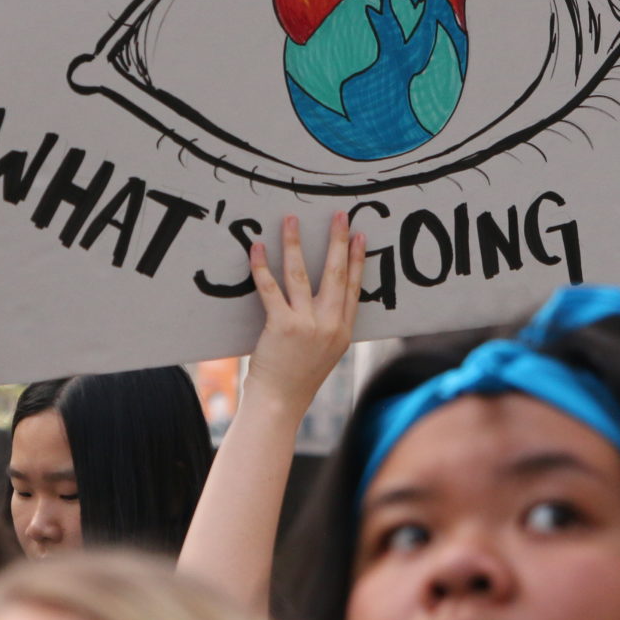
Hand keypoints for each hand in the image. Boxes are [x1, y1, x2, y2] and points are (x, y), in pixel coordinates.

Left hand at [243, 212, 364, 409]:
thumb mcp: (325, 354)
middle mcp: (329, 325)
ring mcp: (307, 325)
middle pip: (337, 275)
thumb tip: (324, 303)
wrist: (280, 404)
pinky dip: (263, 266)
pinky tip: (259, 248)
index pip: (354, 288)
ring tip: (291, 220)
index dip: (358, 261)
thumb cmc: (297, 379)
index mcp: (343, 331)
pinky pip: (271, 288)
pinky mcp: (282, 326)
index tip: (360, 237)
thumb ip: (328, 328)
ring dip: (296, 243)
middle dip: (338, 241)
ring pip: (302, 275)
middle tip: (339, 215)